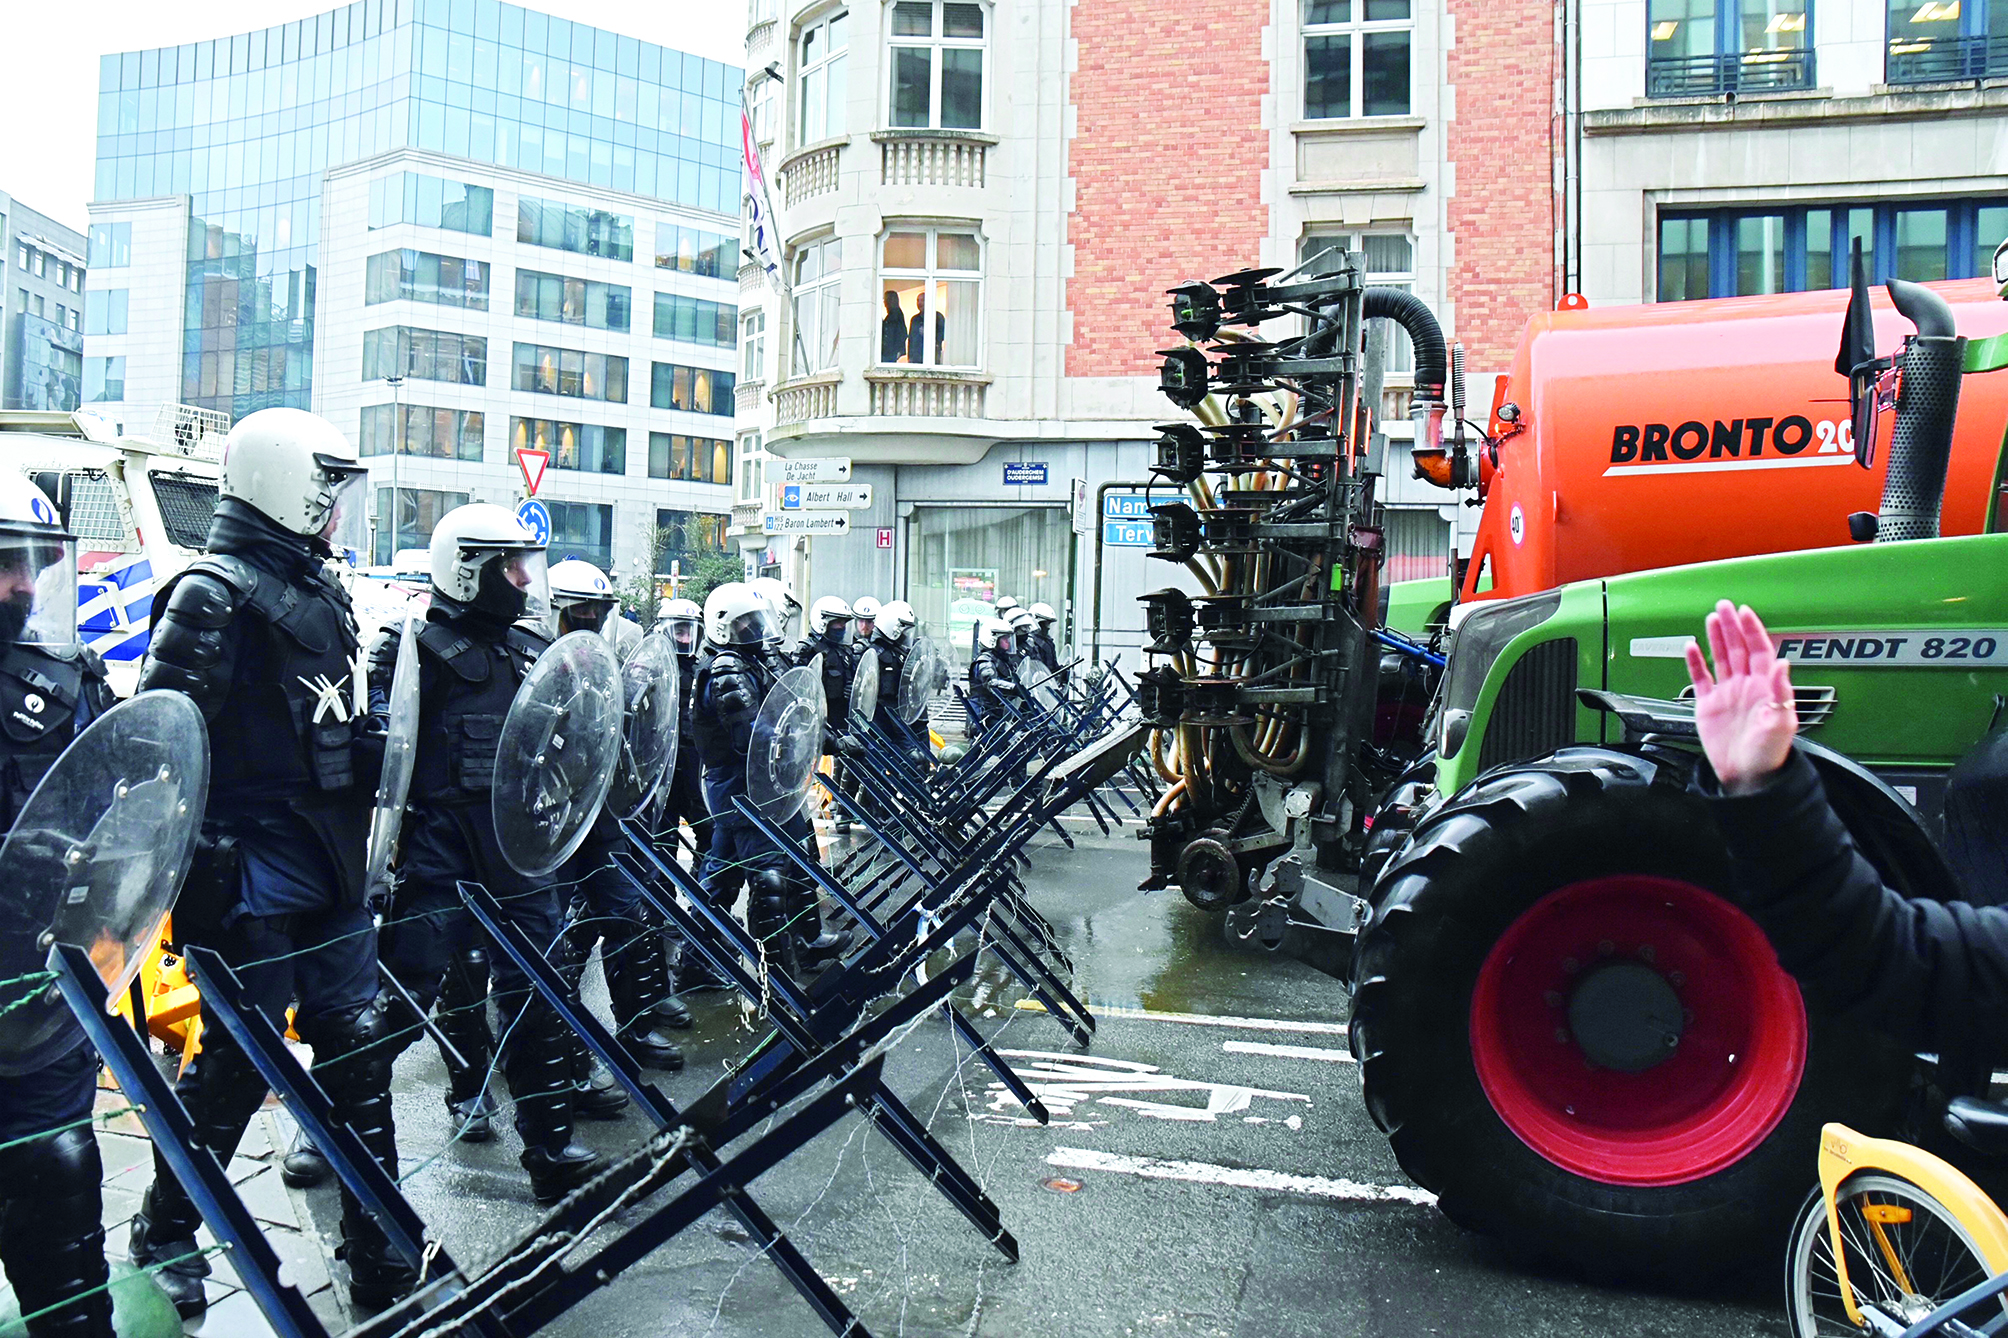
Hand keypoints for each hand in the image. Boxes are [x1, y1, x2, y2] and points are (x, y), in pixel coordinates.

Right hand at [1683, 601, 1796, 794]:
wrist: (1747, 776)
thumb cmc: (1769, 754)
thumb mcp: (1782, 722)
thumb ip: (1782, 691)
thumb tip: (1784, 663)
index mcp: (1765, 687)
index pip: (1760, 650)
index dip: (1753, 630)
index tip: (1745, 612)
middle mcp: (1746, 686)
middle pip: (1739, 648)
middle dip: (1732, 626)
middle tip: (1724, 606)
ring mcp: (1727, 694)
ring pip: (1721, 657)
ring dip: (1716, 637)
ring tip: (1712, 618)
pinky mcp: (1708, 705)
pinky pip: (1700, 677)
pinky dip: (1695, 661)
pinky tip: (1692, 647)